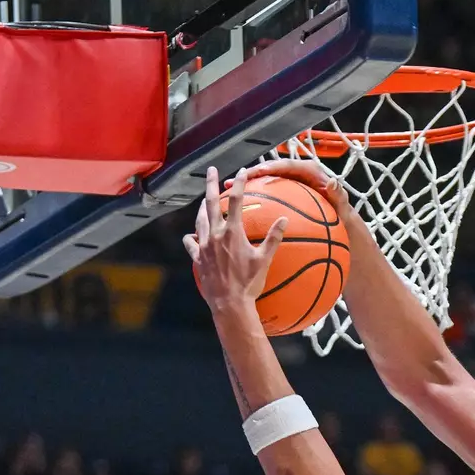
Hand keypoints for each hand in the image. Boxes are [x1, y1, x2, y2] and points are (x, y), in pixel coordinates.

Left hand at [182, 166, 287, 311]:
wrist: (229, 304)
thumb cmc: (249, 283)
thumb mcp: (264, 260)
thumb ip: (273, 238)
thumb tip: (284, 219)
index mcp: (232, 232)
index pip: (235, 201)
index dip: (238, 183)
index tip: (241, 171)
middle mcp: (215, 235)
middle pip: (210, 203)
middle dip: (210, 184)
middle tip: (210, 170)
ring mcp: (203, 246)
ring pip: (199, 220)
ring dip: (202, 207)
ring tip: (203, 201)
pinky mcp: (198, 258)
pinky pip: (190, 242)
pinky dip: (191, 236)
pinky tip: (193, 235)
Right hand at [239, 159, 359, 225]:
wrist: (339, 223)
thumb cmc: (341, 215)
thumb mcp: (343, 207)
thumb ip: (339, 195)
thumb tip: (334, 182)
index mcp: (309, 172)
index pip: (287, 166)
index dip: (272, 167)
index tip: (259, 171)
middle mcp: (297, 175)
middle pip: (271, 171)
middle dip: (252, 174)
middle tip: (236, 179)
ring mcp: (288, 185)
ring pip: (264, 182)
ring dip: (246, 185)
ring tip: (226, 188)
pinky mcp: (283, 196)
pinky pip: (265, 195)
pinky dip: (252, 200)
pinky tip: (236, 208)